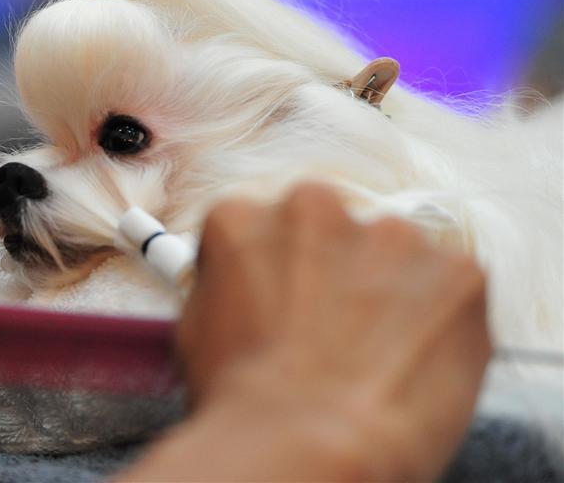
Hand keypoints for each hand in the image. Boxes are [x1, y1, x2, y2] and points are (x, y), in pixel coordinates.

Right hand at [121, 184, 489, 481]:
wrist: (307, 445)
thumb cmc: (243, 404)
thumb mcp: (197, 331)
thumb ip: (227, 286)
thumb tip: (244, 288)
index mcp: (243, 220)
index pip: (263, 228)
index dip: (275, 273)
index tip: (284, 303)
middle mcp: (315, 208)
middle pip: (331, 231)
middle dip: (334, 271)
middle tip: (331, 333)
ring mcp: (392, 235)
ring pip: (395, 256)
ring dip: (389, 293)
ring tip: (374, 357)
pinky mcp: (457, 271)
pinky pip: (453, 289)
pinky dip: (442, 322)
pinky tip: (412, 364)